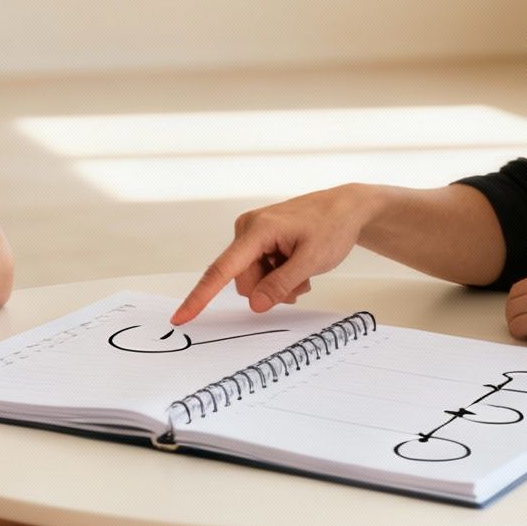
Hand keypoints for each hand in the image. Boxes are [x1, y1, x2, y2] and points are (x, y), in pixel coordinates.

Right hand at [173, 186, 375, 323]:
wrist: (346, 208)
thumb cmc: (332, 227)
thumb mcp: (312, 261)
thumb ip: (281, 284)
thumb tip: (254, 304)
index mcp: (258, 230)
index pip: (222, 270)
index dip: (200, 297)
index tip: (181, 316)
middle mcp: (247, 228)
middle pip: (243, 281)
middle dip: (269, 290)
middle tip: (300, 282)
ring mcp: (251, 232)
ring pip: (251, 279)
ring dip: (276, 284)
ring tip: (301, 271)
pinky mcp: (258, 238)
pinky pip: (258, 270)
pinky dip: (277, 275)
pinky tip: (296, 265)